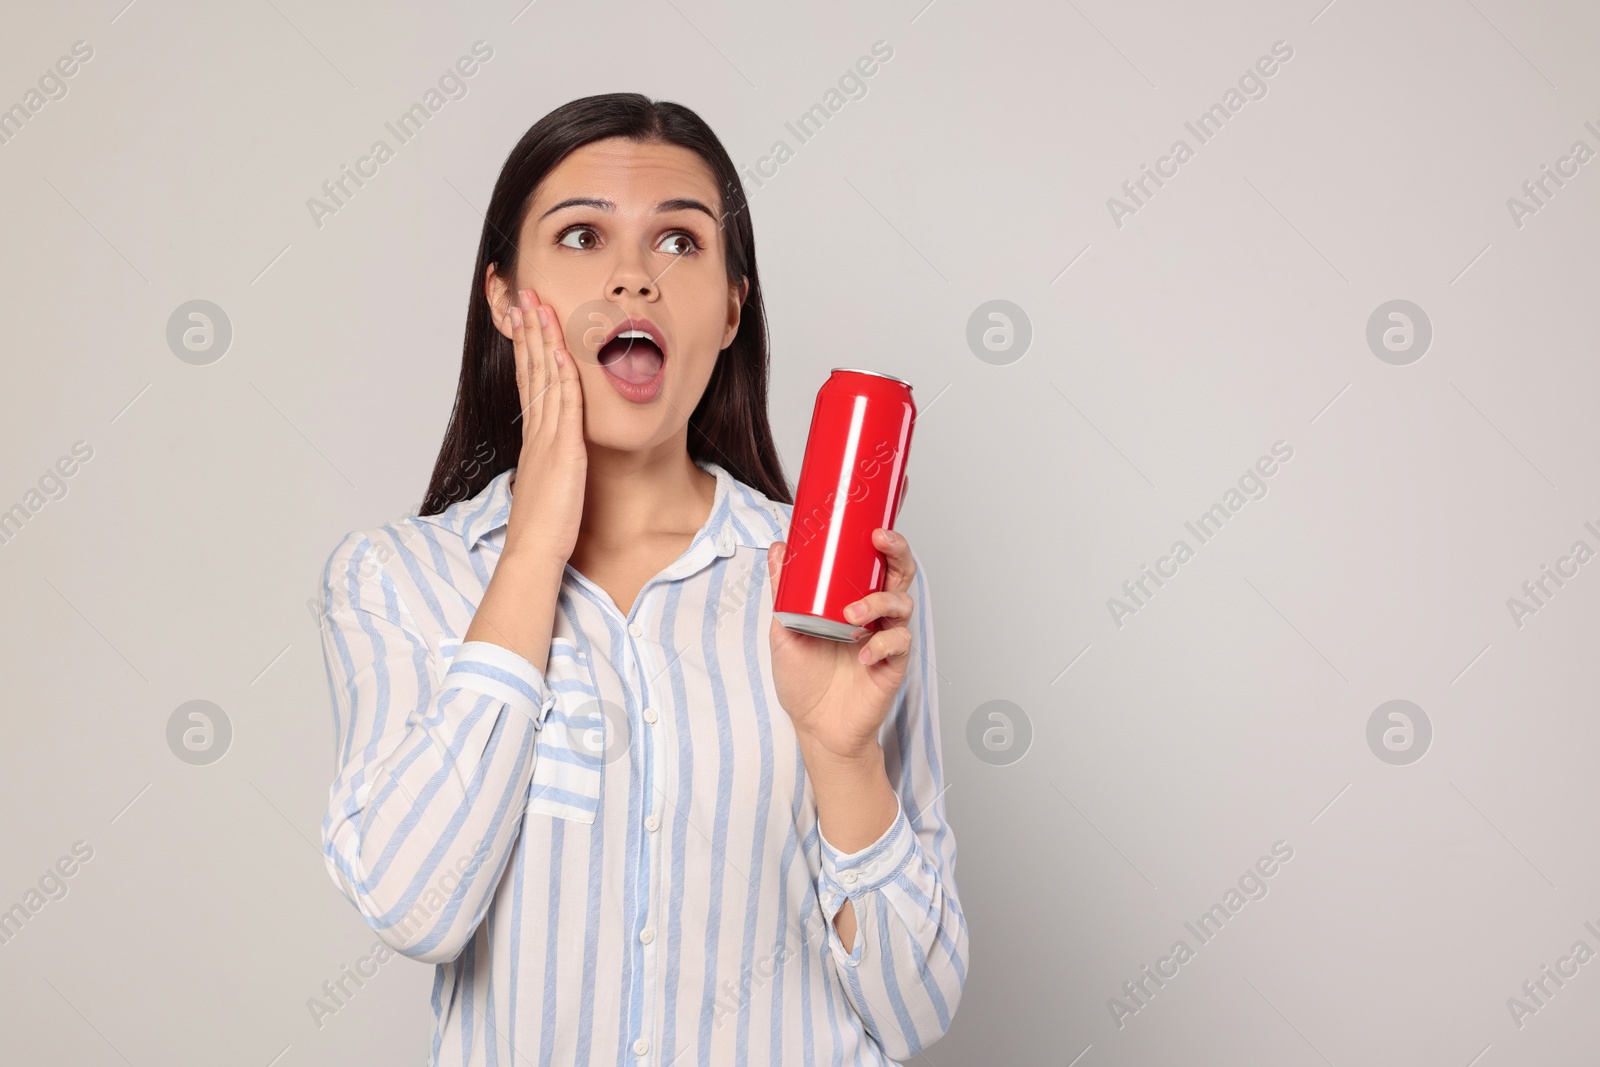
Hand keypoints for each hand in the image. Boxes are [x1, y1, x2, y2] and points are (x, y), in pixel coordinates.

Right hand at [503, 288, 586, 561]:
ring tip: (536, 305)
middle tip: (523, 295)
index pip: (529, 383)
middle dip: (528, 331)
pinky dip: (560, 375)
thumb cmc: (545, 527)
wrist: (534, 552)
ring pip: (543, 378)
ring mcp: (548, 439)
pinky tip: (558, 350)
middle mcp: (537, 432)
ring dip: (541, 339)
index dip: (527, 349)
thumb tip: (554, 455)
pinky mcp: (562, 451)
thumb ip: (551, 463)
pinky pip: (562, 405)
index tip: (525, 320)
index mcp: (535, 439)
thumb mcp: (549, 484)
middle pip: (530, 371)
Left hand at [765, 527, 917, 762]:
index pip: (875, 562)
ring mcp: (885, 637)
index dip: (883, 540)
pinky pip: (899, 643)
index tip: (874, 524)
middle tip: (881, 541)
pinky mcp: (893, 664)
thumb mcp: (784, 631)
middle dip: (898, 551)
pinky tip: (862, 653)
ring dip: (879, 601)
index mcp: (853, 600)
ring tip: (852, 616)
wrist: (815, 727)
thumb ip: (783, 593)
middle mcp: (875, 614)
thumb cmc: (803, 680)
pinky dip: (882, 644)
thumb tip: (777, 549)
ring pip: (903, 602)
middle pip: (900, 573)